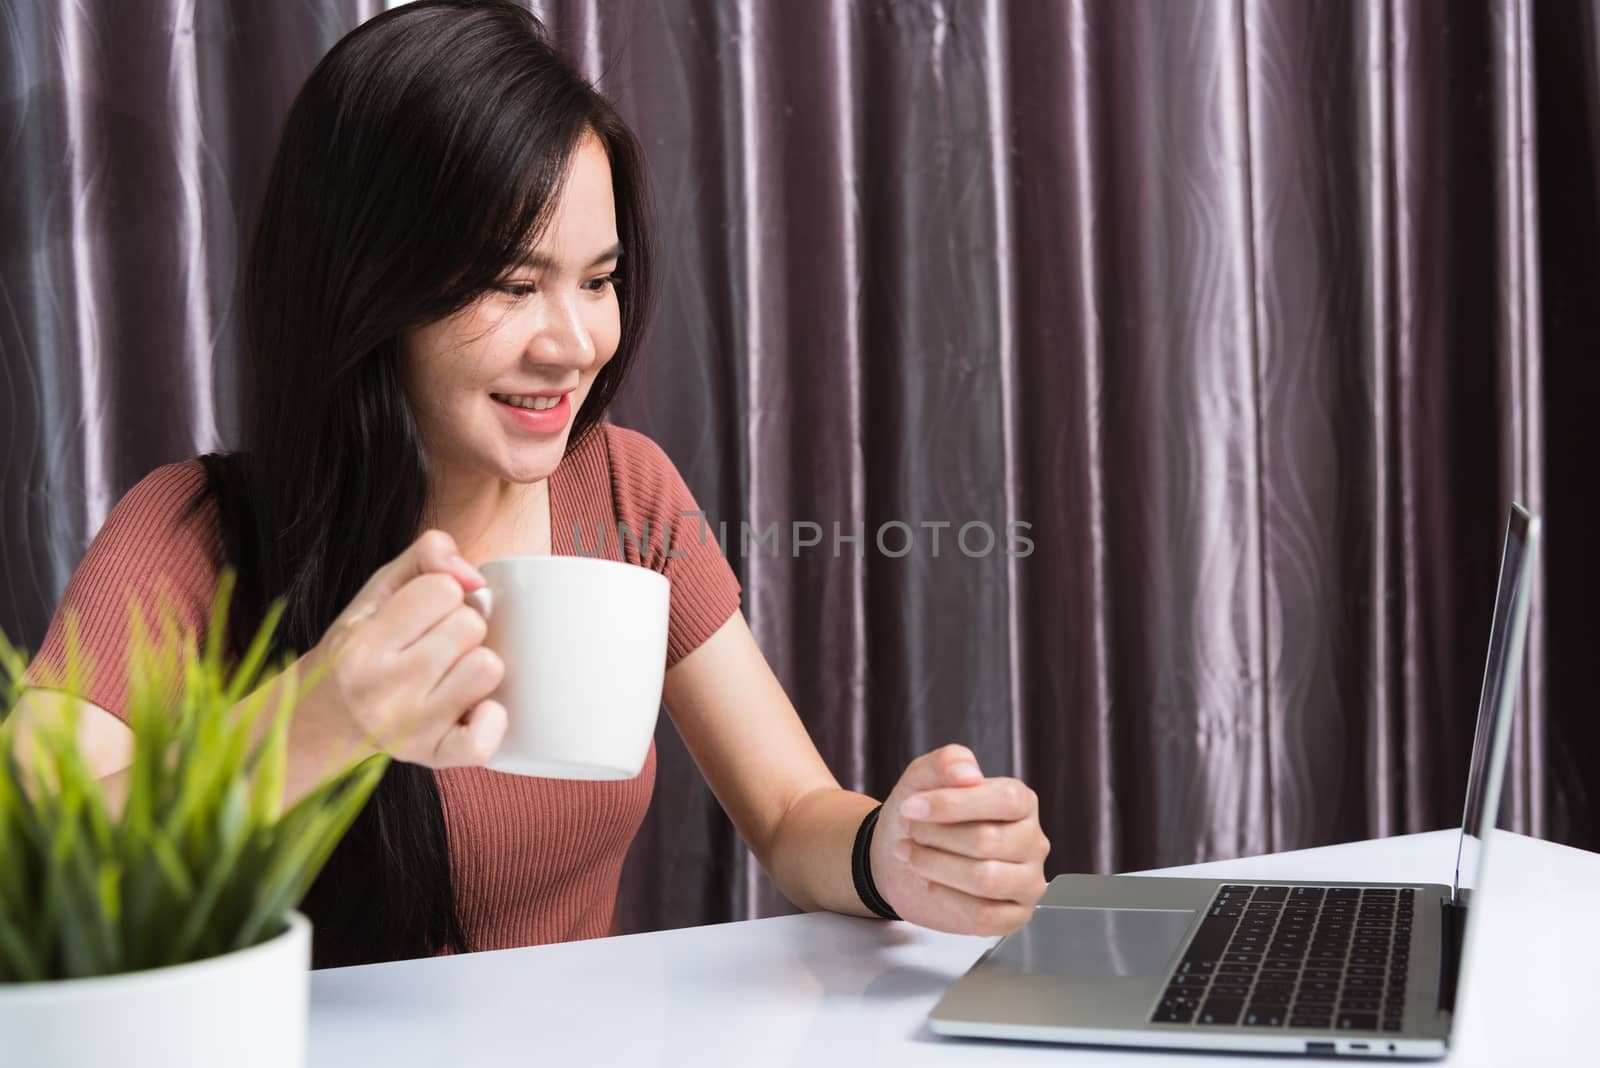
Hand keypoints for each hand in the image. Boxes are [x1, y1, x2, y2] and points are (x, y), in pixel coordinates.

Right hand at [302, 530, 507, 767]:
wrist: (327, 718)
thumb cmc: (363, 647)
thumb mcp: (378, 593)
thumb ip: (424, 558)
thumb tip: (472, 573)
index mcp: (363, 643)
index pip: (444, 590)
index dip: (442, 594)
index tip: (421, 613)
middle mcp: (383, 689)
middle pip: (471, 626)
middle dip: (460, 626)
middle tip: (433, 644)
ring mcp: (409, 728)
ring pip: (487, 667)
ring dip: (476, 663)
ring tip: (447, 672)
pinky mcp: (433, 757)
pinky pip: (484, 739)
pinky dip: (490, 719)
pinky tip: (471, 708)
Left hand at [869, 744, 1049, 936]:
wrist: (901, 855)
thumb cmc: (922, 814)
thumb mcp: (925, 777)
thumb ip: (947, 762)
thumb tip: (968, 774)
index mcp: (1021, 802)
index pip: (1005, 800)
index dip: (954, 804)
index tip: (910, 807)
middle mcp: (1032, 841)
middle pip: (988, 841)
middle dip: (936, 836)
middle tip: (909, 832)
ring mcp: (1027, 881)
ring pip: (987, 880)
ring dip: (936, 866)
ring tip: (911, 854)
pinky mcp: (1014, 916)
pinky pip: (985, 915)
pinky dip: (947, 898)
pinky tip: (930, 883)